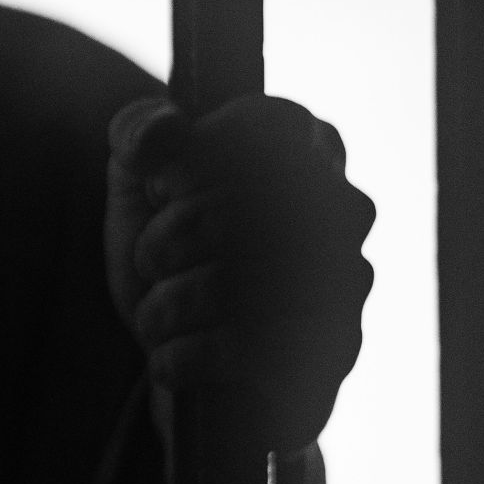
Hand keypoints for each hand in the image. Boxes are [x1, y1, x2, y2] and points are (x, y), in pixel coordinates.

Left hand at [105, 94, 374, 452]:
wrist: (187, 351)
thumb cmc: (171, 249)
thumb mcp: (137, 178)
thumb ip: (136, 131)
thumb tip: (163, 130)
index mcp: (307, 145)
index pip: (260, 127)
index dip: (187, 164)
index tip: (160, 188)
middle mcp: (343, 208)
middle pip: (228, 211)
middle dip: (162, 243)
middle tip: (150, 260)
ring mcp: (347, 282)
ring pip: (228, 286)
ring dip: (164, 306)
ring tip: (155, 314)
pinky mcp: (334, 352)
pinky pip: (239, 348)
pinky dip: (179, 355)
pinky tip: (168, 356)